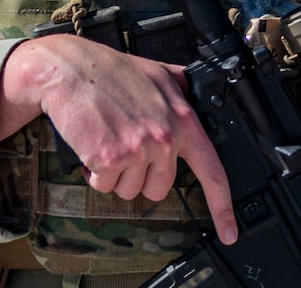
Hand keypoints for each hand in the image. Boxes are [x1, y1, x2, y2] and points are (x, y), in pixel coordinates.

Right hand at [0, 35, 237, 244]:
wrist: (70, 70)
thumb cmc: (110, 71)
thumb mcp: (159, 74)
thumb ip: (181, 94)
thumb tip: (196, 98)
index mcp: (183, 119)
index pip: (212, 169)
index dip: (222, 205)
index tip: (229, 231)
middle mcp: (165, 136)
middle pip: (160, 188)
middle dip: (140, 176)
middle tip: (126, 147)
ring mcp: (139, 149)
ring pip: (130, 190)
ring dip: (115, 174)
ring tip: (108, 139)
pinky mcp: (111, 158)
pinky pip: (104, 186)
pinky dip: (94, 173)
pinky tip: (93, 144)